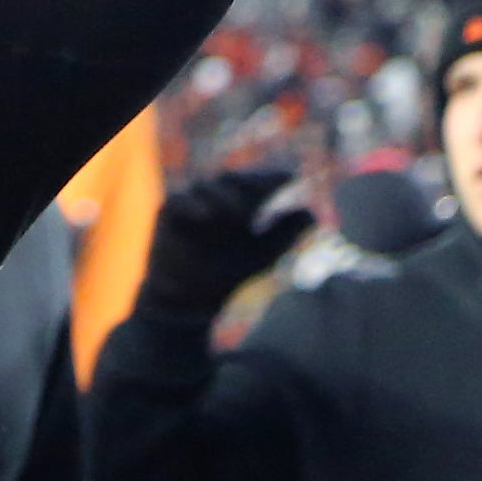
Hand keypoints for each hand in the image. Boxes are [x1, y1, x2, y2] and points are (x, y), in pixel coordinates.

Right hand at [140, 169, 314, 318]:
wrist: (189, 302)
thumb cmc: (225, 277)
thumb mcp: (262, 257)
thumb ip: (285, 236)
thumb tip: (312, 215)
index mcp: (240, 204)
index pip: (258, 182)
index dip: (274, 179)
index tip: (292, 178)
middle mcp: (216, 199)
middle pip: (236, 180)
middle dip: (253, 184)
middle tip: (268, 192)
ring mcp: (192, 203)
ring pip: (210, 187)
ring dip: (227, 198)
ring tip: (241, 214)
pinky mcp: (169, 211)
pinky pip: (181, 200)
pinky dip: (194, 205)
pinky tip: (209, 216)